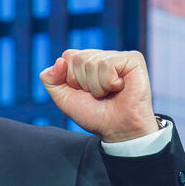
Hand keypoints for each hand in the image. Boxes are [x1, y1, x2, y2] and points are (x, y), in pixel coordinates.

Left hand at [39, 49, 159, 141]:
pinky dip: (109, 83)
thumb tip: (59, 61)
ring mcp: (118, 56)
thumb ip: (51, 81)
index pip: (68, 56)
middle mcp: (103, 56)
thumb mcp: (64, 99)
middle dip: (83, 83)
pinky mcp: (133, 59)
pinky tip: (119, 87)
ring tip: (108, 93)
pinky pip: (108, 65)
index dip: (71, 79)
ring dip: (97, 87)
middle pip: (78, 58)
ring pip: (92, 62)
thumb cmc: (94, 115)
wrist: (117, 130)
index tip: (84, 92)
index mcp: (87, 61)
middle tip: (98, 94)